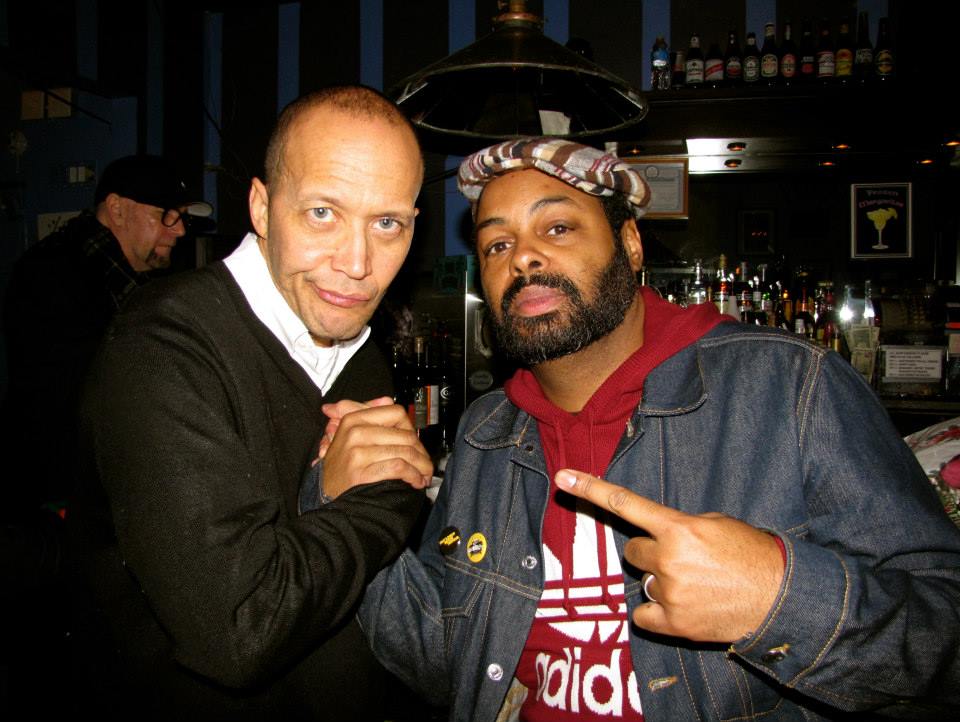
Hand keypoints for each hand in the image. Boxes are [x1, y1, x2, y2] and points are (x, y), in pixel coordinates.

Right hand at [318, 397, 432, 498]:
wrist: (324, 493)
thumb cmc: (341, 465)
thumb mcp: (347, 434)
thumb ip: (366, 413)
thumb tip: (385, 399)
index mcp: (354, 419)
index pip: (395, 412)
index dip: (410, 428)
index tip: (415, 443)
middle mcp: (355, 432)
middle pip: (405, 435)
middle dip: (421, 453)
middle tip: (426, 464)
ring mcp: (358, 452)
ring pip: (405, 452)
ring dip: (422, 466)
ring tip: (424, 475)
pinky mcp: (362, 472)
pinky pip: (398, 467)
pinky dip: (413, 476)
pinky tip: (416, 482)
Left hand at [555, 468, 783, 642]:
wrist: (779, 597)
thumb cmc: (751, 554)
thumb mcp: (717, 524)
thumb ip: (680, 526)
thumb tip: (659, 535)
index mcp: (678, 528)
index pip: (624, 504)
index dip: (590, 489)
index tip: (562, 477)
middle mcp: (668, 558)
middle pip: (633, 552)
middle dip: (653, 554)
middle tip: (685, 561)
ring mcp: (669, 593)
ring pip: (645, 583)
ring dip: (663, 583)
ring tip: (698, 586)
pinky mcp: (673, 624)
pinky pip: (643, 615)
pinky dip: (658, 612)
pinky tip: (685, 607)